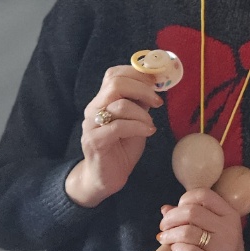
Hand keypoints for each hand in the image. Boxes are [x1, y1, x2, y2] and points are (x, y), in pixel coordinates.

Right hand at [65, 65, 162, 206]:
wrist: (106, 177)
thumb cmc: (122, 147)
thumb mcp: (136, 120)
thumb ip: (140, 103)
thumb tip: (156, 85)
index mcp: (103, 100)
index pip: (114, 74)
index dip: (137, 73)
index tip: (156, 82)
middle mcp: (94, 108)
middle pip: (115, 83)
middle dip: (142, 89)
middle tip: (158, 102)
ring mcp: (91, 124)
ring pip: (119, 105)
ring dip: (143, 114)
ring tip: (150, 125)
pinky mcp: (94, 141)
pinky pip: (119, 126)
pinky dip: (138, 127)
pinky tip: (148, 132)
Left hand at [157, 188, 249, 250]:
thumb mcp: (214, 231)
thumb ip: (191, 218)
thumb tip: (165, 209)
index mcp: (229, 214)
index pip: (204, 194)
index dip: (185, 199)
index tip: (178, 210)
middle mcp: (228, 228)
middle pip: (191, 212)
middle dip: (171, 218)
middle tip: (164, 227)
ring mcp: (223, 248)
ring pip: (187, 232)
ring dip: (169, 235)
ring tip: (165, 240)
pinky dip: (176, 249)